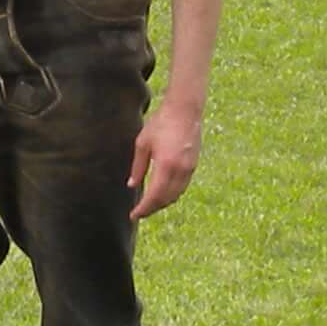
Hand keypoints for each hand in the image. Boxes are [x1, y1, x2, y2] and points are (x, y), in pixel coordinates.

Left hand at [129, 100, 203, 219]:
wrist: (185, 110)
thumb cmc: (161, 123)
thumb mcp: (142, 144)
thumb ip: (138, 167)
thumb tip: (132, 185)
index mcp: (165, 165)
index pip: (154, 196)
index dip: (144, 209)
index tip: (133, 215)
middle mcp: (180, 170)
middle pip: (166, 200)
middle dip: (152, 209)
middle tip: (139, 213)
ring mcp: (189, 169)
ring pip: (176, 195)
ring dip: (162, 203)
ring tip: (149, 206)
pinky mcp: (194, 165)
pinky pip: (182, 187)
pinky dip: (171, 194)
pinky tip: (162, 193)